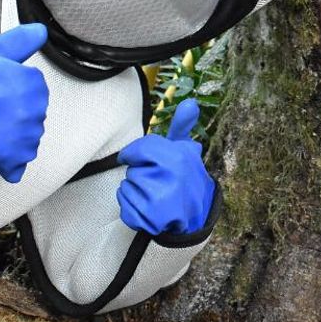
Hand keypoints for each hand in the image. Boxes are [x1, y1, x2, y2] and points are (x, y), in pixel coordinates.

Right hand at [0, 24, 49, 182]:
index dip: (12, 95)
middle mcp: (39, 111)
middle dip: (13, 116)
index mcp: (37, 87)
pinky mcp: (17, 156)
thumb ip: (21, 41)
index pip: (32, 94)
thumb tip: (41, 32)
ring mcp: (29, 136)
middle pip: (29, 116)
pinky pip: (17, 163)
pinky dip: (8, 162)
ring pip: (25, 138)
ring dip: (10, 136)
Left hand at [116, 99, 215, 235]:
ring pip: (126, 185)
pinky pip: (124, 203)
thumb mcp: (186, 151)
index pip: (142, 148)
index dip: (139, 153)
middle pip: (133, 168)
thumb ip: (182, 126)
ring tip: (156, 194)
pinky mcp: (149, 219)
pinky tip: (149, 206)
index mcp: (178, 159)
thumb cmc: (185, 178)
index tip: (145, 160)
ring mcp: (159, 201)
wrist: (196, 214)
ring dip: (136, 189)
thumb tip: (190, 102)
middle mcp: (169, 179)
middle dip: (142, 173)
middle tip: (159, 181)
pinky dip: (132, 205)